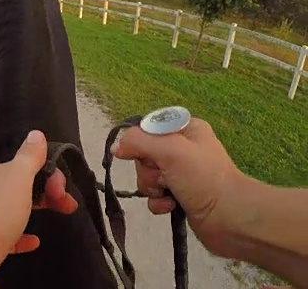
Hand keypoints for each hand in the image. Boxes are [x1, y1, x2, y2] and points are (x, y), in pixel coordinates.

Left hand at [0, 130, 76, 284]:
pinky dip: (23, 237)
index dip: (50, 176)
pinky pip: (8, 237)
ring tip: (57, 218)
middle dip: (48, 193)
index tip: (64, 193)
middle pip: (22, 188)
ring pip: (15, 211)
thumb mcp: (17, 178)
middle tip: (68, 206)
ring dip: (36, 211)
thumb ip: (29, 157)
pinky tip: (34, 241)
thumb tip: (36, 133)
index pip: (27, 167)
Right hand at [112, 118, 246, 255]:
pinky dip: (158, 202)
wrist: (231, 218)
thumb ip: (138, 142)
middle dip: (148, 170)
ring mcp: (181, 174)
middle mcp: (182, 149)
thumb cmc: (202, 178)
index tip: (147, 155)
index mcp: (185, 129)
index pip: (147, 129)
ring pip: (147, 177)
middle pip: (144, 155)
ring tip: (168, 194)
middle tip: (164, 177)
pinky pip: (154, 196)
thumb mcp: (169, 150)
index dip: (141, 143)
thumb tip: (116, 147)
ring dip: (151, 188)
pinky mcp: (179, 196)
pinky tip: (170, 207)